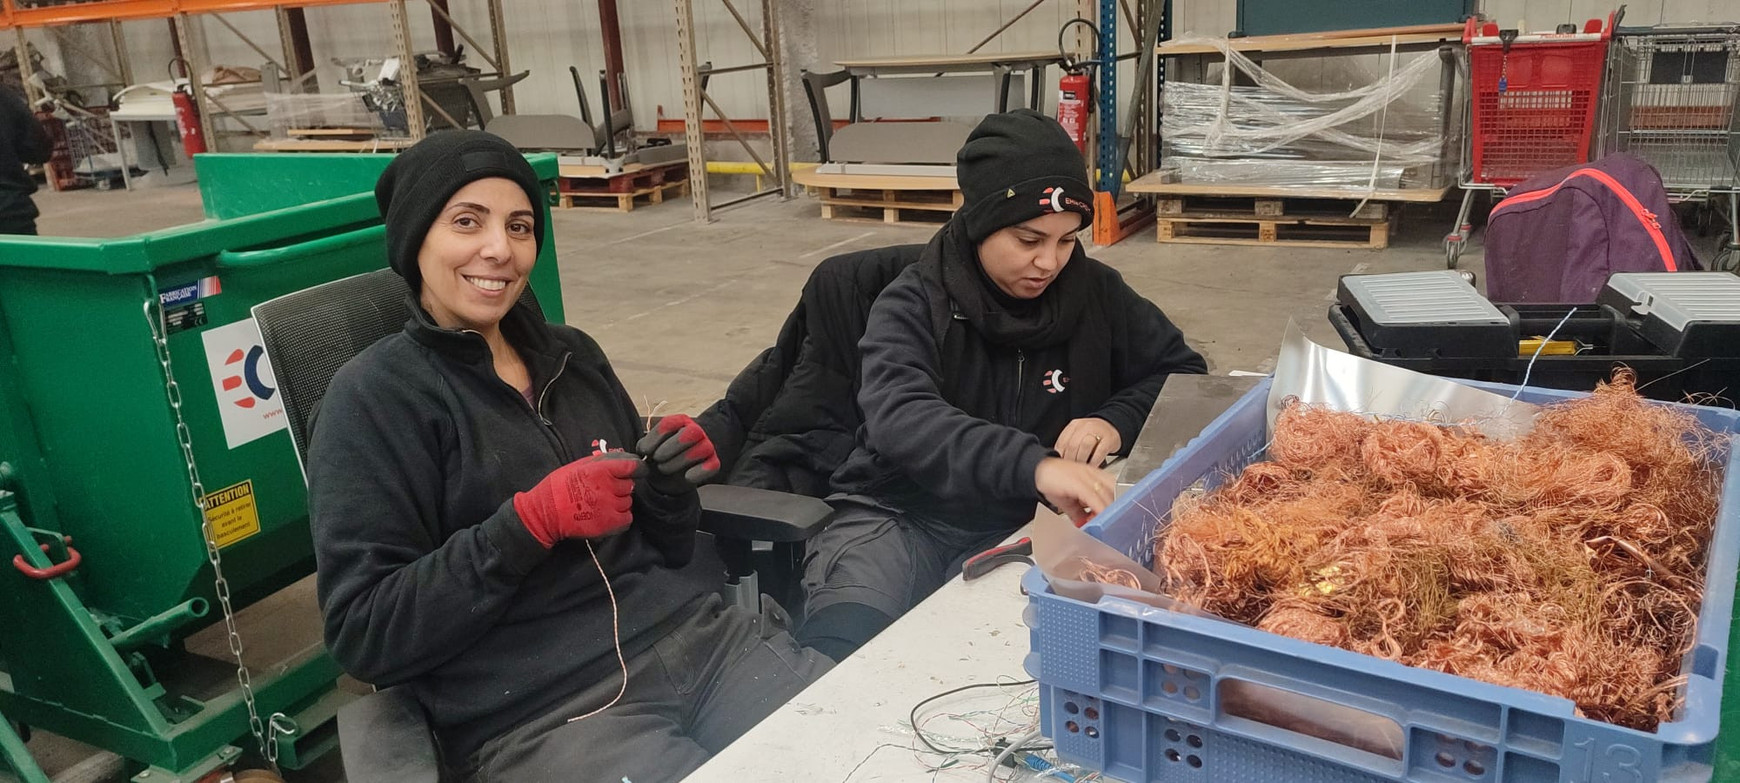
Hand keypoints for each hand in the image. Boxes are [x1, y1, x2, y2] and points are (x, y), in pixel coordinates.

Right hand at [513, 452, 643, 547]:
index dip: (639, 469)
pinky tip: (608, 516)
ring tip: (602, 505)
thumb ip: (602, 462)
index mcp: (601, 470)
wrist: (545, 513)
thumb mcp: (578, 465)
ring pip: (628, 503)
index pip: (632, 467)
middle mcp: (608, 487)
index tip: (639, 471)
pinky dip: (621, 518)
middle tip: (606, 491)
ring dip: (620, 503)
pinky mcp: (609, 524)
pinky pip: (627, 519)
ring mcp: (610, 506)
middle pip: (630, 486)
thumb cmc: (558, 487)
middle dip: (621, 488)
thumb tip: (622, 460)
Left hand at [635, 414, 719, 494]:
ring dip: (680, 460)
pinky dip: (698, 472)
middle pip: (691, 432)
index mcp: (679, 422)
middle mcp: (696, 431)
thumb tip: (643, 451)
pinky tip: (686, 477)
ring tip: (665, 468)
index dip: (655, 438)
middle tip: (657, 459)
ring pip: (703, 448)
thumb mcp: (648, 449)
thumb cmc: (658, 458)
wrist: (668, 477)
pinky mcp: (713, 463)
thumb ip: (644, 446)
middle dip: (670, 448)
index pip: (669, 424)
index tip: (645, 452)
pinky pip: (712, 466)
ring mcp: (707, 447)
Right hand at [1034, 457, 1114, 525]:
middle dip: (1114, 509)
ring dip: (1108, 511)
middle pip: (1113, 492)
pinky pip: (1092, 497)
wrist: (1036, 469)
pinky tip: (1098, 518)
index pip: (1113, 489)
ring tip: (1105, 524)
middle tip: (1112, 523)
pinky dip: (1097, 509)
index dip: (1118, 504)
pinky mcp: (1077, 482)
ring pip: (1105, 494)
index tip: (1117, 518)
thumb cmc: (1052, 480)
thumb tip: (1087, 525)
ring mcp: (1086, 477)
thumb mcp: (1069, 499)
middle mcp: (1093, 474)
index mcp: (1094, 476)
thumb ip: (1080, 512)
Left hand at [1055, 417, 1119, 466]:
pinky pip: (1100, 451)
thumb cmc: (1093, 434)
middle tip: (1071, 468)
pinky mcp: (1109, 439)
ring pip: (1085, 446)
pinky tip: (1093, 465)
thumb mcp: (1078, 435)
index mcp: (1075, 425)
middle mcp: (1085, 426)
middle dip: (1070, 459)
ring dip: (1082, 459)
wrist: (1113, 427)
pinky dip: (1095, 461)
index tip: (1061, 464)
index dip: (1061, 455)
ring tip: (1081, 466)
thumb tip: (1059, 458)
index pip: (1062, 441)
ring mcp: (1098, 431)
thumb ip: (1068, 443)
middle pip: (1073, 444)